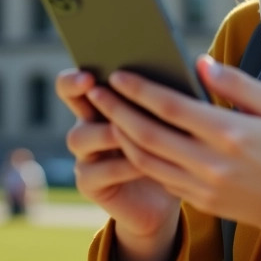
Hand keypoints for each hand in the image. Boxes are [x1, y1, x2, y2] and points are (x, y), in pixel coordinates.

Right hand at [55, 70, 181, 260]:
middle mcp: (89, 123)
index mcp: (107, 100)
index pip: (81, 78)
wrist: (170, 195)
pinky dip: (120, 166)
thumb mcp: (172, 119)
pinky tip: (143, 164)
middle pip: (70, 98)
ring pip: (79, 136)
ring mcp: (85, 154)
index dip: (77, 74)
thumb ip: (168, 94)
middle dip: (74, 88)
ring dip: (103, 131)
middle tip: (91, 84)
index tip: (90, 72)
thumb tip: (191, 65)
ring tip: (124, 129)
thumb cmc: (174, 147)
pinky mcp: (89, 184)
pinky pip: (96, 172)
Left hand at [89, 55, 260, 240]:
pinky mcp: (196, 202)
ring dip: (119, 135)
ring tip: (104, 113)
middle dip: (117, 111)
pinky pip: (156, 177)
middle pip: (149, 134)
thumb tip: (200, 62)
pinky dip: (135, 157)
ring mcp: (202, 186)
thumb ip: (235, 82)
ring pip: (145, 160)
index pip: (173, 108)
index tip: (119, 75)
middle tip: (96, 91)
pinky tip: (125, 138)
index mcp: (231, 133)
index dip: (141, 90)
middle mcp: (212, 162)